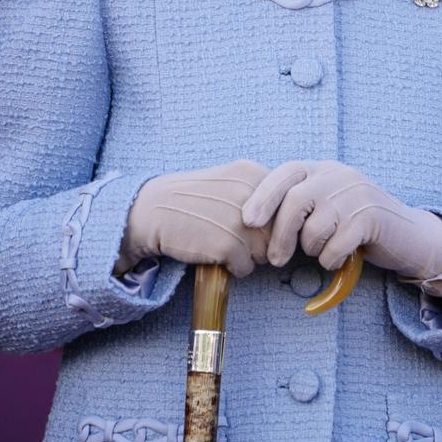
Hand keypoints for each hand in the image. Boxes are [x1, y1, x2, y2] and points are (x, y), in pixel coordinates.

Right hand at [115, 160, 270, 277]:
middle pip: (278, 231)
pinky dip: (232, 267)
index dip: (272, 220)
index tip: (254, 224)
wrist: (153, 210)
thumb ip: (258, 193)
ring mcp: (241, 220)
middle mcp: (250, 194)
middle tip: (234, 235)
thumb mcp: (228, 181)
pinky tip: (214, 253)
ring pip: (266, 252)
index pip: (284, 205)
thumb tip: (289, 220)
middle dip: (262, 239)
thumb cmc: (192, 199)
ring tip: (223, 243)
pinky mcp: (228, 245)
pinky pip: (246, 268)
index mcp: (251, 173)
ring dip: (248, 255)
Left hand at [242, 160, 441, 287]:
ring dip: (312, 250)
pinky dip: (331, 260)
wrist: (409, 235)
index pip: (285, 173)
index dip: (263, 195)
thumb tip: (251, 220)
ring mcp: (355, 194)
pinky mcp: (370, 217)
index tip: (248, 221)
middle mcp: (338, 175)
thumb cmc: (356, 224)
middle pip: (295, 202)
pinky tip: (340, 258)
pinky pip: (335, 246)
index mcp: (322, 169)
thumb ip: (299, 204)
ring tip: (324, 251)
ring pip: (314, 229)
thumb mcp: (326, 205)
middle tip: (275, 260)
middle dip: (280, 235)